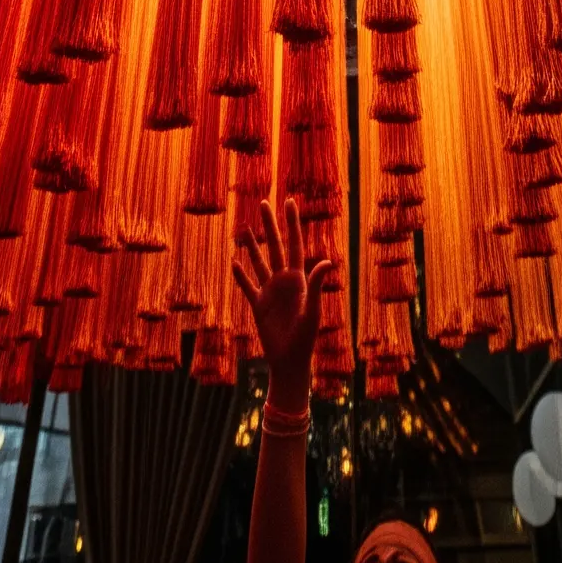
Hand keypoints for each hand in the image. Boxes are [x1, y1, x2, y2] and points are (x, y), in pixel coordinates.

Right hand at [233, 197, 329, 417]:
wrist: (290, 361)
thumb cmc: (305, 338)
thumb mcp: (312, 310)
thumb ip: (316, 285)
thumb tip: (327, 262)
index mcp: (298, 278)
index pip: (294, 243)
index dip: (292, 223)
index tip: (290, 201)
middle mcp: (283, 280)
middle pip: (274, 246)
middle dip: (270, 225)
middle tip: (264, 202)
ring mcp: (270, 292)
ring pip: (259, 262)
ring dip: (251, 245)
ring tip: (244, 228)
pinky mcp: (258, 305)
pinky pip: (247, 286)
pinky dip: (240, 275)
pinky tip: (234, 262)